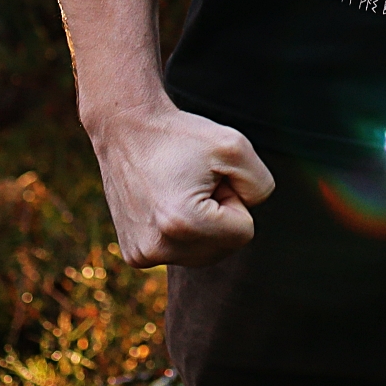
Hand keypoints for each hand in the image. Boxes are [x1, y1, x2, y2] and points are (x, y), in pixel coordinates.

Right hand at [88, 104, 273, 266]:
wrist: (125, 130)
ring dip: (202, 224)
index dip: (234, 198)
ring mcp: (143, 255)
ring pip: (204, 252)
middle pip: (224, 248)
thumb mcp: (236, 147)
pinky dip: (181, 231)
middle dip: (220, 215)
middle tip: (193, 183)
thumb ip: (261, 185)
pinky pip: (182, 252)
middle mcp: (158, 248)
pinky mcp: (135, 255)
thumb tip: (248, 213)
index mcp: (184, 224)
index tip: (207, 177)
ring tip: (178, 192)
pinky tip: (162, 203)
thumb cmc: (182, 135)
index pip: (244, 233)